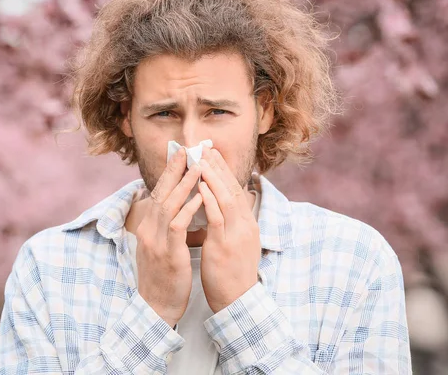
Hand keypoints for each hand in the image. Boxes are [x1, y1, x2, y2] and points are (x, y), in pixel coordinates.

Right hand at [135, 148, 202, 327]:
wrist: (156, 307)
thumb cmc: (163, 275)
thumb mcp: (159, 246)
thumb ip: (165, 226)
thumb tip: (174, 207)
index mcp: (148, 227)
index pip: (158, 193)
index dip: (169, 173)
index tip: (180, 154)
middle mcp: (148, 230)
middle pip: (161, 193)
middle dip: (174, 170)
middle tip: (187, 149)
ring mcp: (156, 241)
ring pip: (169, 205)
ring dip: (184, 184)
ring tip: (198, 166)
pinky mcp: (168, 254)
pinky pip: (178, 226)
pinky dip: (189, 209)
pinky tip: (201, 196)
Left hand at [198, 147, 260, 312]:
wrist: (238, 300)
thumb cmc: (233, 273)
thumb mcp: (236, 243)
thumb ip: (231, 224)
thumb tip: (223, 208)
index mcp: (247, 223)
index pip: (235, 190)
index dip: (224, 171)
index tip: (213, 154)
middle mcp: (245, 225)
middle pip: (232, 188)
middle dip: (218, 166)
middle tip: (206, 148)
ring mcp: (236, 234)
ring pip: (226, 198)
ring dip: (213, 176)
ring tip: (202, 159)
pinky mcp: (225, 245)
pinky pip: (217, 217)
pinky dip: (209, 199)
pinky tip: (200, 185)